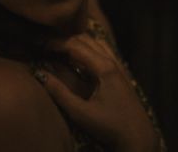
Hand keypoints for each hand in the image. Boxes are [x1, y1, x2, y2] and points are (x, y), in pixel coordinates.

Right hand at [38, 34, 158, 151]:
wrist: (137, 137)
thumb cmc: (109, 126)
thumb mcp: (81, 113)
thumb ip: (60, 93)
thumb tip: (40, 74)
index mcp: (104, 68)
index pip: (76, 45)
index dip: (57, 42)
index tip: (40, 44)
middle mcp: (113, 62)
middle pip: (86, 40)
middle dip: (65, 40)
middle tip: (46, 46)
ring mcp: (119, 66)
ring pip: (96, 43)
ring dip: (78, 42)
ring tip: (61, 50)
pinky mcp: (121, 73)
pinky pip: (104, 51)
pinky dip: (89, 49)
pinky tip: (80, 58)